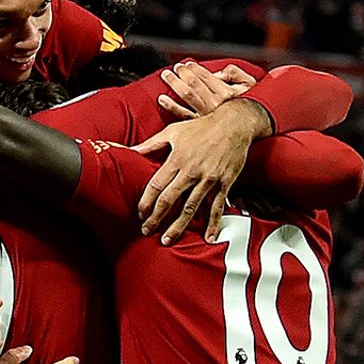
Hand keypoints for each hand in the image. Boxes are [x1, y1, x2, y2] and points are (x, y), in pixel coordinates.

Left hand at [131, 100, 271, 242]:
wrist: (233, 124)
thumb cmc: (201, 127)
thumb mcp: (173, 132)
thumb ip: (151, 144)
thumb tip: (129, 150)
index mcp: (176, 159)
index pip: (156, 186)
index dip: (146, 202)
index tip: (140, 214)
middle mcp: (191, 172)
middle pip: (169, 200)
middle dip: (156, 218)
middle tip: (147, 231)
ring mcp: (208, 179)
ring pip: (191, 208)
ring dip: (178, 226)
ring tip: (167, 239)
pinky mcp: (224, 183)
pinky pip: (217, 207)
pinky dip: (213, 223)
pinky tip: (209, 237)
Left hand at [157, 61, 257, 118]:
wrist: (254, 132)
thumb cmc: (253, 108)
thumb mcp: (251, 85)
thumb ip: (236, 74)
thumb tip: (219, 72)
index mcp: (226, 93)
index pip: (206, 77)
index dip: (195, 69)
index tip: (187, 64)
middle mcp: (216, 104)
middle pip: (194, 84)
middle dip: (183, 74)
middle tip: (175, 68)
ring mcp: (206, 116)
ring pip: (187, 96)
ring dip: (175, 84)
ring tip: (167, 76)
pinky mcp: (199, 128)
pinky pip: (183, 116)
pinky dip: (171, 107)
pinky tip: (162, 99)